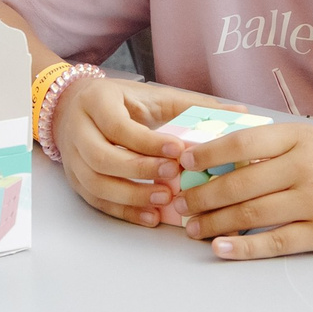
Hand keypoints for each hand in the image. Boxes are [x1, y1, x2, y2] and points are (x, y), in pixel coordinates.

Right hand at [53, 76, 214, 226]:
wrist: (72, 107)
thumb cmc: (120, 101)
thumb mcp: (152, 95)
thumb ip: (193, 104)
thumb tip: (239, 111)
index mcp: (97, 102)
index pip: (119, 126)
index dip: (147, 142)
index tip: (177, 151)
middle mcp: (79, 130)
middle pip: (102, 157)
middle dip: (138, 170)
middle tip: (172, 178)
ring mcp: (73, 158)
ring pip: (96, 183)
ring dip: (130, 196)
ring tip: (163, 200)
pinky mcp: (76, 180)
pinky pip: (97, 200)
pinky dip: (124, 211)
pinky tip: (150, 216)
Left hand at [166, 122, 312, 258]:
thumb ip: (277, 148)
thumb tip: (225, 160)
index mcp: (299, 138)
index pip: (240, 143)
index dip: (205, 154)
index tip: (182, 163)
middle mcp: (304, 167)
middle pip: (238, 183)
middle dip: (201, 195)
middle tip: (177, 204)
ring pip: (250, 213)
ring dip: (214, 222)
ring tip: (192, 228)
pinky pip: (275, 241)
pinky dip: (244, 246)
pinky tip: (221, 249)